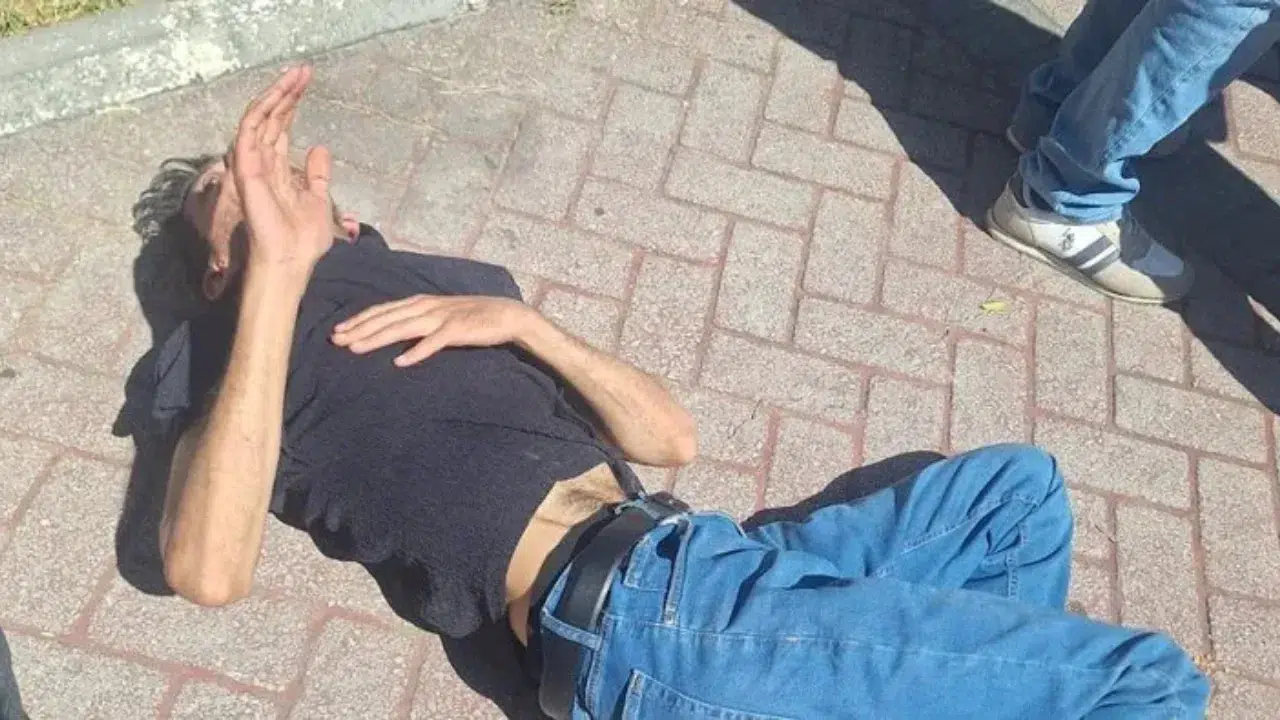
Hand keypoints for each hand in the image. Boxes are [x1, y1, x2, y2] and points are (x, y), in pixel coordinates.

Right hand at [231, 65, 333, 274]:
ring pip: (260, 118)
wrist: (291, 261)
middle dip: (287, 92)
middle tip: (304, 69)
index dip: (293, 103)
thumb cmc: (302, 239)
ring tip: (295, 74)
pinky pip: (249, 132)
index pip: (282, 127)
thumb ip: (318, 174)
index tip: (307, 81)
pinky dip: (262, 111)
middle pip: (272, 118)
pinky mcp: (246, 169)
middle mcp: (262, 163)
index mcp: (278, 169)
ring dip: (276, 94)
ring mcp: (252, 164)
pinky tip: (277, 94)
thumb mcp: (319, 199)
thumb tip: (320, 147)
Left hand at [332, 295, 537, 365]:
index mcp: (421, 301)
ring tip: (356, 349)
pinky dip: (416, 352)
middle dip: (359, 329)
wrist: (506, 314)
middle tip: (336, 340)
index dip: (360, 319)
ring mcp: (442, 318)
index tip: (338, 330)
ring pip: (403, 328)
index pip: (383, 310)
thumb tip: (394, 329)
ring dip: (378, 338)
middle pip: (387, 318)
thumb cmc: (472, 316)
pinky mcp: (457, 331)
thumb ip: (418, 319)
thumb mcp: (440, 313)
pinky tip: (400, 362)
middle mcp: (427, 306)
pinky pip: (433, 343)